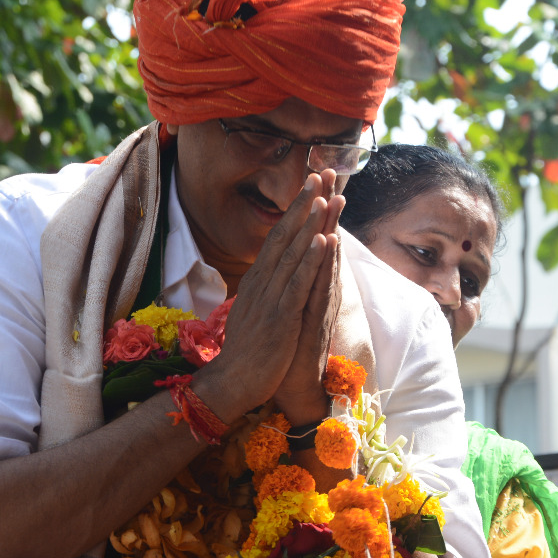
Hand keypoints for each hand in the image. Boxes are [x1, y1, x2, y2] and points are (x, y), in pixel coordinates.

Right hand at [193, 172, 339, 425]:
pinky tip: (322, 240)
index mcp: (257, 282)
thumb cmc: (247, 352)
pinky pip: (298, 284)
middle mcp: (262, 284)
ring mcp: (270, 300)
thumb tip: (270, 274)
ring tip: (325, 197)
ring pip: (293, 254)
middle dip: (303, 205)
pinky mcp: (281, 318)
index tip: (309, 187)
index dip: (294, 211)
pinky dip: (310, 261)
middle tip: (319, 174)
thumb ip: (264, 291)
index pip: (277, 238)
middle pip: (284, 236)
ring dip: (310, 224)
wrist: (233, 383)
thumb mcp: (254, 313)